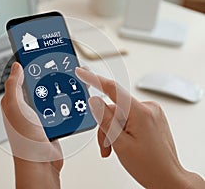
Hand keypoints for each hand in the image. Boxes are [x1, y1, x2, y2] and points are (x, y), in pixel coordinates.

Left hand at [1, 62, 62, 188]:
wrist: (41, 163)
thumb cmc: (25, 141)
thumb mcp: (15, 108)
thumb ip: (14, 86)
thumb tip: (17, 65)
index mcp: (14, 100)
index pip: (20, 74)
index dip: (27, 60)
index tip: (36, 46)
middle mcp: (25, 105)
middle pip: (37, 80)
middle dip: (46, 69)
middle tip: (56, 56)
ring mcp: (39, 113)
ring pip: (50, 91)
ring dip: (57, 84)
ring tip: (65, 71)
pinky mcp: (51, 120)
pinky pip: (59, 105)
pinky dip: (65, 99)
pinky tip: (71, 92)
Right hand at [75, 67, 203, 188]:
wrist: (168, 179)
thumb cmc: (150, 166)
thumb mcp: (120, 143)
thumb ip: (105, 119)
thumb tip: (95, 100)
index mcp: (141, 112)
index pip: (112, 89)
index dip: (94, 79)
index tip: (82, 72)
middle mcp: (148, 108)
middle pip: (114, 109)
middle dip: (106, 127)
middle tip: (105, 146)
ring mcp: (151, 113)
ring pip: (120, 115)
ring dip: (113, 131)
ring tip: (114, 149)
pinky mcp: (151, 118)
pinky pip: (128, 118)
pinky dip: (121, 130)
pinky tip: (122, 143)